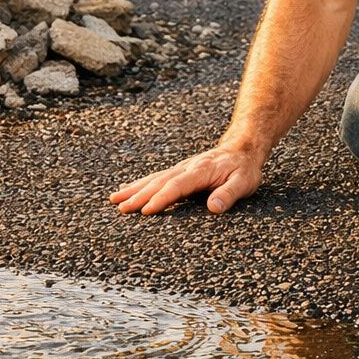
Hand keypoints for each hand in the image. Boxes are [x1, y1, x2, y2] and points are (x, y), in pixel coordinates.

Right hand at [110, 146, 263, 214]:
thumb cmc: (244, 168)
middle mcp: (186, 168)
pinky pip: (156, 178)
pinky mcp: (179, 171)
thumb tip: (214, 208)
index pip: (177, 186)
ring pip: (153, 179)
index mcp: (200, 172)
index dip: (161, 198)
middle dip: (139, 196)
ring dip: (134, 189)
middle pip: (159, 182)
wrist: (242, 148)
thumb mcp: (244, 182)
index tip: (146, 210)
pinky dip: (140, 184)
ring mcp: (180, 169)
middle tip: (121, 209)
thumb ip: (229, 194)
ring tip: (115, 200)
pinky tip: (127, 190)